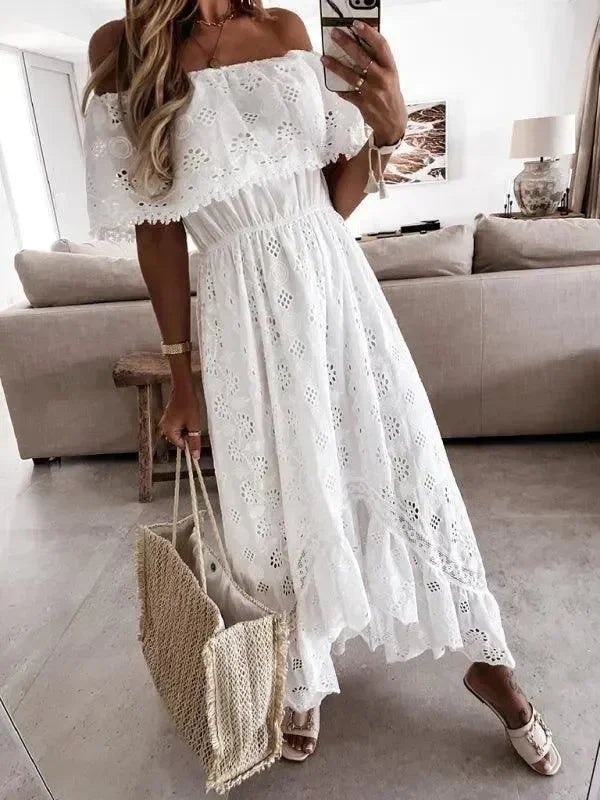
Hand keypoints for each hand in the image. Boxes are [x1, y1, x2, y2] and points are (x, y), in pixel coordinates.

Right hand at [158, 385, 204, 459]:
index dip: (190, 442)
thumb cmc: (188, 404)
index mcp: (168, 431)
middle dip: (188, 434)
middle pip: (179, 439)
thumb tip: (195, 456)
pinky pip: (178, 425)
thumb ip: (194, 442)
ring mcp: (166, 421)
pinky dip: (185, 422)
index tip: (196, 434)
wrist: (184, 387)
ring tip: (191, 417)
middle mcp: (164, 427)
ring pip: (180, 432)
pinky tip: (188, 414)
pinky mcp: (170, 416)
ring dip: (187, 428)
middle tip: (194, 423)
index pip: (180, 445)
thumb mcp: (194, 425)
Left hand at [322, 21, 406, 145]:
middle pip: (362, 57)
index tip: (357, 24)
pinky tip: (331, 82)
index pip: (381, 46)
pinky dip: (339, 88)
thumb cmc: (390, 96)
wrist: (393, 123)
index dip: (369, 33)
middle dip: (347, 44)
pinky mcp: (363, 104)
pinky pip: (347, 93)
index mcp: (391, 69)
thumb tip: (361, 45)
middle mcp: (382, 79)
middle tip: (335, 34)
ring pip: (351, 75)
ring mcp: (372, 92)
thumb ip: (379, 63)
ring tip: (324, 58)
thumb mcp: (391, 76)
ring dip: (336, 66)